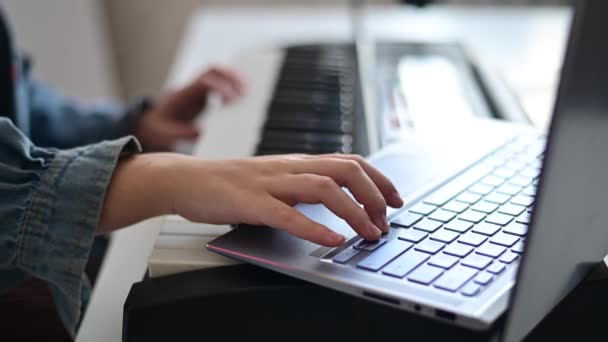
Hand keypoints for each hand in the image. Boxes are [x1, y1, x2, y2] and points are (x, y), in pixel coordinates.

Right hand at [100, 153, 402, 246]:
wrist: (186, 179)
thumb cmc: (229, 183)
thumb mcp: (275, 179)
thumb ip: (303, 186)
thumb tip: (336, 199)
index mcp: (297, 163)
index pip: (350, 161)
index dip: (379, 179)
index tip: (396, 199)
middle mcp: (289, 168)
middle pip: (345, 169)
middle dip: (375, 194)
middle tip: (386, 220)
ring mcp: (270, 183)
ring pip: (323, 188)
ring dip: (354, 212)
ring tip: (370, 232)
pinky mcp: (250, 202)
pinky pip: (288, 214)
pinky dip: (315, 228)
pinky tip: (332, 239)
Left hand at [134, 67, 244, 150]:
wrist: (151, 123)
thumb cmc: (158, 127)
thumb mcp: (165, 133)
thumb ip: (182, 133)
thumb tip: (203, 132)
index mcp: (183, 93)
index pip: (203, 82)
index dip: (218, 87)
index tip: (230, 99)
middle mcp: (192, 87)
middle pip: (214, 71)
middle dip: (231, 77)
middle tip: (246, 90)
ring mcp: (199, 89)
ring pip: (219, 73)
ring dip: (235, 78)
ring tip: (251, 91)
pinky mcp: (206, 95)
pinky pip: (221, 83)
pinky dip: (234, 86)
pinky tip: (245, 95)